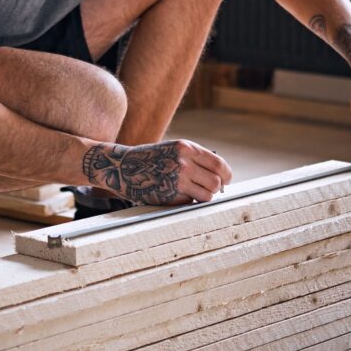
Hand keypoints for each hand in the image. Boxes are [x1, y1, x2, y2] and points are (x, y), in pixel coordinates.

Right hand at [82, 140, 232, 205]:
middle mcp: (184, 163)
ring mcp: (177, 181)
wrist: (124, 167)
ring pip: (207, 195)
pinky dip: (188, 201)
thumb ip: (196, 158)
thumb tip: (221, 176)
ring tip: (192, 191)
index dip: (226, 175)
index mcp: (186, 148)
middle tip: (208, 188)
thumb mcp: (174, 149)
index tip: (226, 180)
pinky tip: (176, 193)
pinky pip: (190, 203)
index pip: (219, 164)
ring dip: (203, 196)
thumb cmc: (152, 158)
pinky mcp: (170, 196)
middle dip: (215, 187)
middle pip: (216, 182)